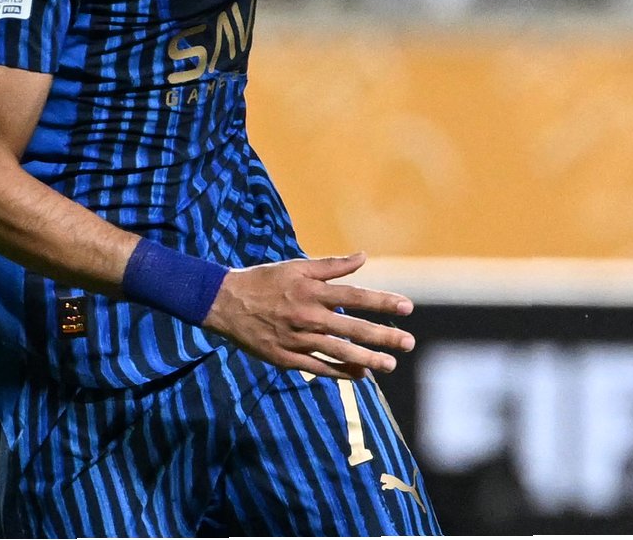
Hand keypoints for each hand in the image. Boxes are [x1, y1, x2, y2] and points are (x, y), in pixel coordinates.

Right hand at [204, 252, 415, 378]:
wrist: (223, 303)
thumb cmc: (265, 280)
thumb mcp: (298, 267)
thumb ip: (332, 266)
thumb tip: (363, 256)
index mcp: (312, 292)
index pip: (356, 296)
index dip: (382, 302)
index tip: (407, 307)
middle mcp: (307, 316)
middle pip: (352, 328)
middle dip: (383, 336)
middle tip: (409, 343)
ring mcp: (296, 340)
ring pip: (338, 351)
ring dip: (366, 359)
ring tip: (390, 365)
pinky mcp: (284, 358)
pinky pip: (317, 367)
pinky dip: (339, 372)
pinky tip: (360, 376)